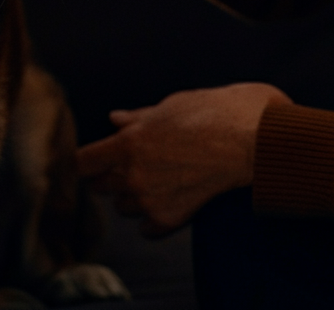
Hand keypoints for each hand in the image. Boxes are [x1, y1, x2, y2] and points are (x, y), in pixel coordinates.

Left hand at [77, 83, 291, 236]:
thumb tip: (114, 119)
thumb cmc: (213, 112)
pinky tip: (171, 196)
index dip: (86, 160)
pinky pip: (146, 227)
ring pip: (123, 206)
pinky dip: (154, 216)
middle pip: (99, 186)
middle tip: (135, 160)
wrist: (251, 139)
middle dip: (110, 174)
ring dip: (133, 194)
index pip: (82, 163)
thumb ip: (137, 118)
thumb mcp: (170, 105)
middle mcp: (133, 175)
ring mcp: (151, 200)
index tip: (95, 158)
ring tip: (161, 174)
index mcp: (128, 143)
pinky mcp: (170, 219)